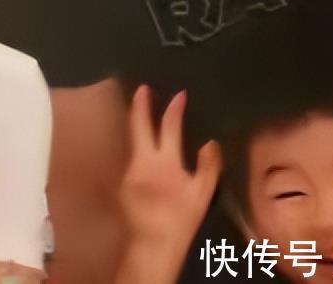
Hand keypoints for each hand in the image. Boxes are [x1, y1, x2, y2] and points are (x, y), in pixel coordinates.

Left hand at [116, 87, 221, 258]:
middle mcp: (142, 161)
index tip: (180, 94)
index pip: (170, 127)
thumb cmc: (181, 218)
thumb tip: (210, 143)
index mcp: (165, 162)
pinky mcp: (122, 181)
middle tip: (141, 88)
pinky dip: (137, 147)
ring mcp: (129, 170)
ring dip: (136, 125)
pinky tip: (141, 147)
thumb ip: (209, 166)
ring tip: (140, 111)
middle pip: (138, 126)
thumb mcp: (202, 193)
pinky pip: (131, 157)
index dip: (174, 108)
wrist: (153, 243)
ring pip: (132, 141)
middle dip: (140, 105)